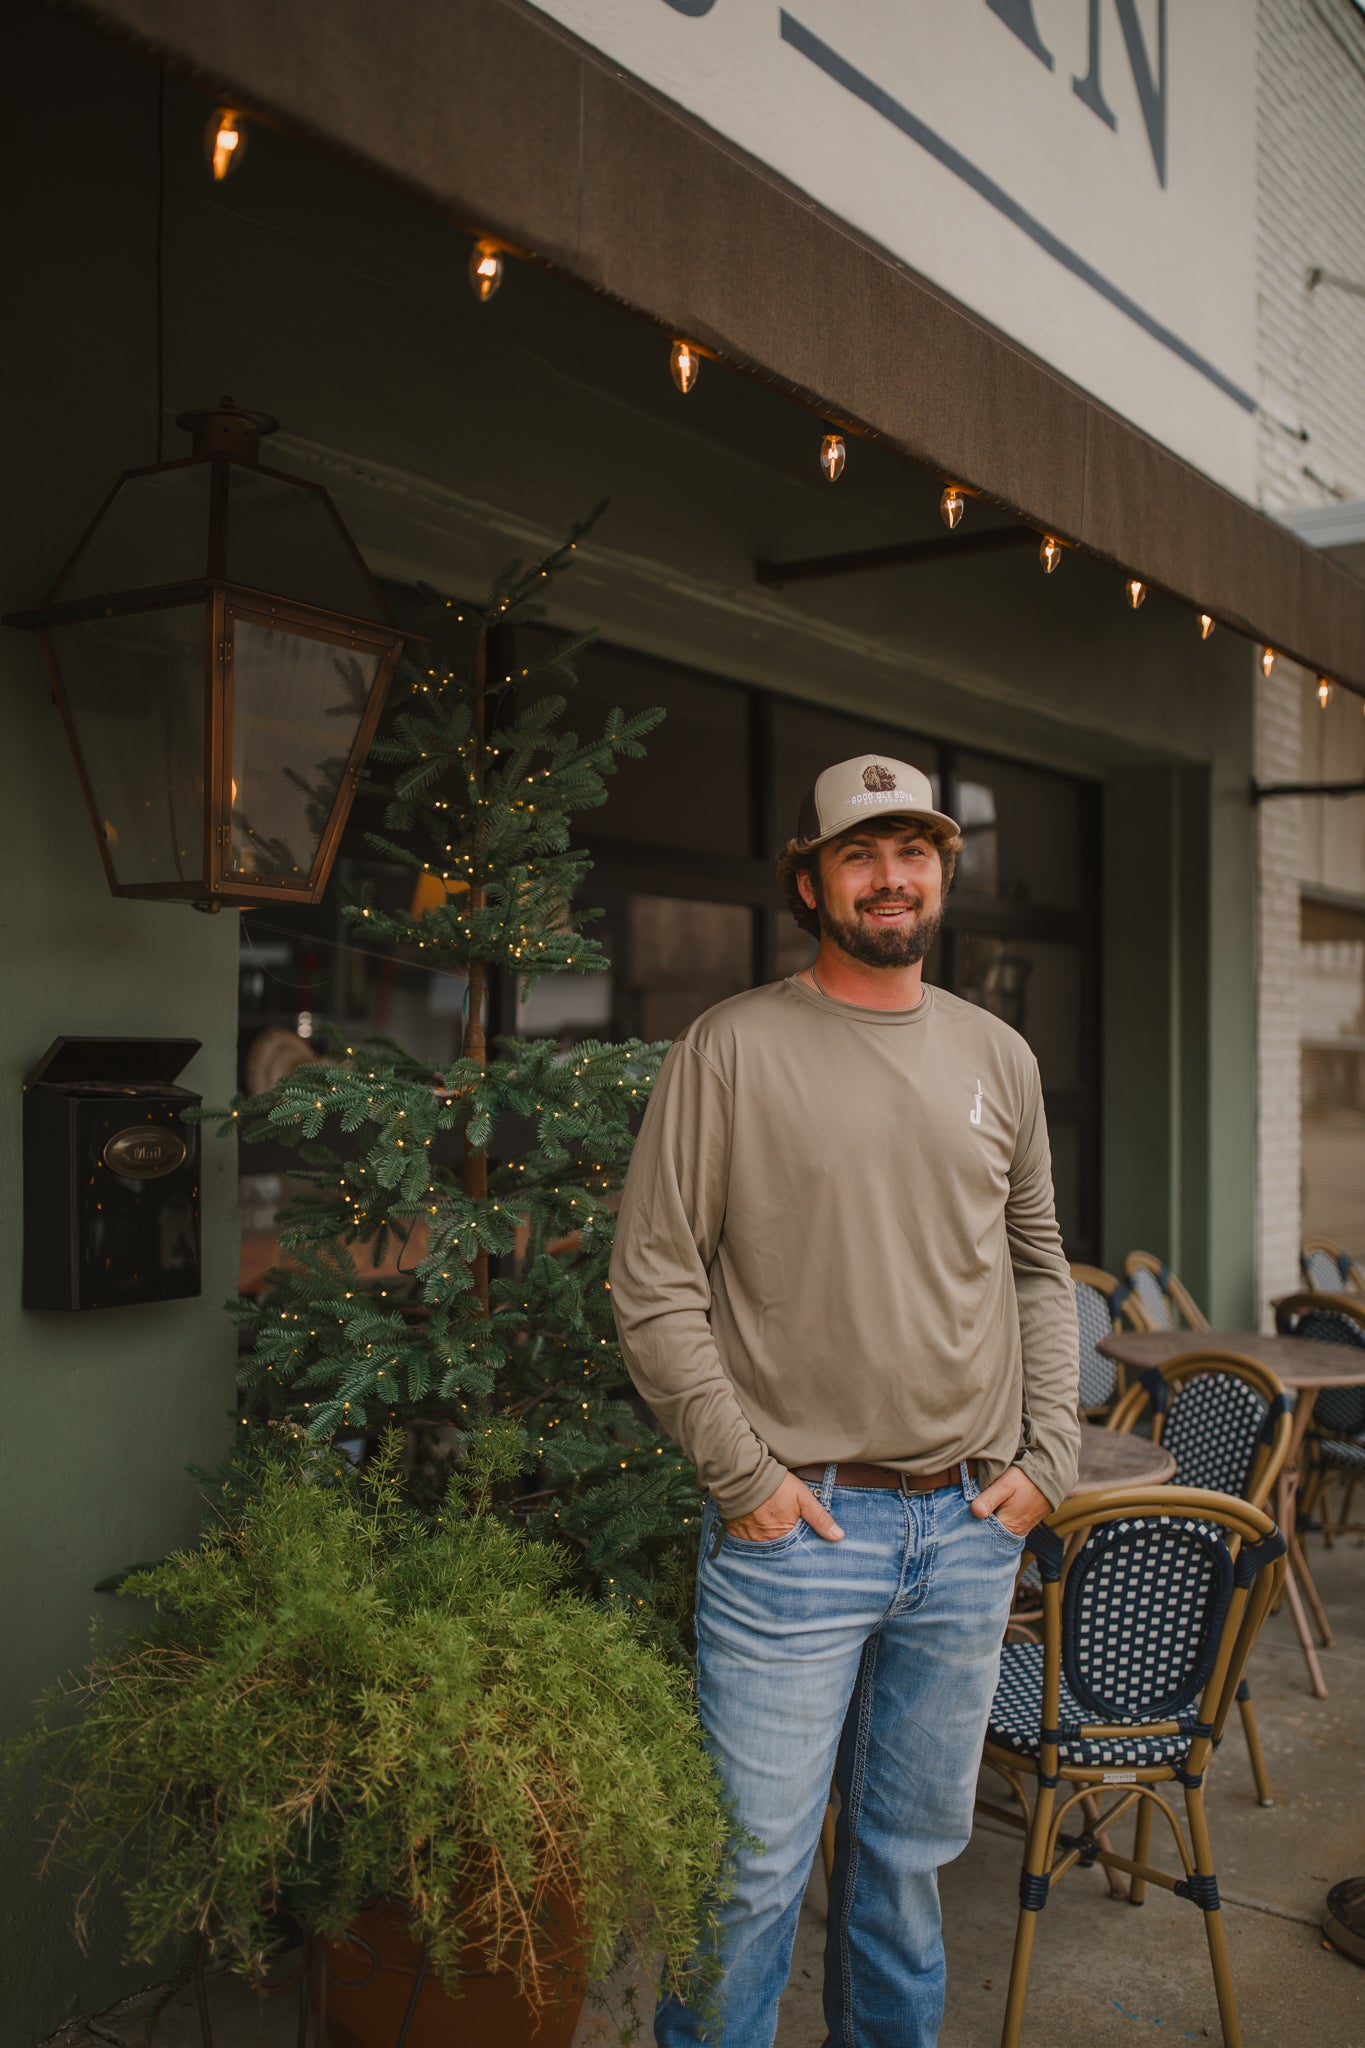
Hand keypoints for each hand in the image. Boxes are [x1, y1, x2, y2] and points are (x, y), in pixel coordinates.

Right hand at [724, 1472, 844, 1543]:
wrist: (743, 1473)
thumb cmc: (775, 1484)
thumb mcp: (802, 1497)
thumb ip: (820, 1518)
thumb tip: (839, 1537)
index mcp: (784, 1536)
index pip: (797, 1551)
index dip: (801, 1548)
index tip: (802, 1541)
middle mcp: (766, 1542)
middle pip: (779, 1551)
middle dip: (784, 1546)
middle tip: (784, 1532)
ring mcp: (749, 1539)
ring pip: (762, 1547)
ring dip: (767, 1541)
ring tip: (770, 1529)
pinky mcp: (735, 1533)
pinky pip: (746, 1542)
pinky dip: (752, 1537)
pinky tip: (755, 1527)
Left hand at [970, 1466, 1051, 1536]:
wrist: (1049, 1476)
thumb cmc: (1025, 1480)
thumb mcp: (1005, 1485)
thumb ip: (989, 1499)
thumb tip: (975, 1512)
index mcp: (1007, 1527)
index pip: (980, 1532)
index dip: (968, 1522)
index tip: (959, 1512)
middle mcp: (1012, 1534)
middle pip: (986, 1532)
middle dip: (974, 1522)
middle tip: (964, 1508)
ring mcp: (1017, 1530)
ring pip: (993, 1529)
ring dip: (983, 1520)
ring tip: (975, 1506)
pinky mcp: (1019, 1524)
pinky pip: (1001, 1525)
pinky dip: (993, 1518)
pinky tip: (988, 1508)